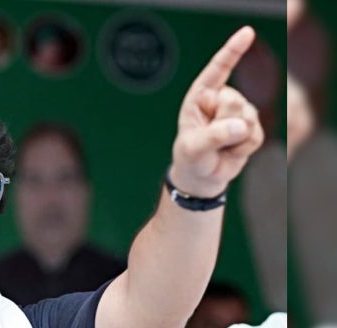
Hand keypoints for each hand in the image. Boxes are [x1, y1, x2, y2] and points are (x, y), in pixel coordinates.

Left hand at [170, 26, 263, 196]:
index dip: (233, 51)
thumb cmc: (191, 157)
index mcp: (200, 95)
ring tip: (219, 146)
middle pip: (234, 102)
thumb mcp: (193, 148)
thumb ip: (214, 136)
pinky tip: (232, 151)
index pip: (218, 70)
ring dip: (233, 140)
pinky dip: (243, 149)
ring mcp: (239, 111)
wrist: (203, 175)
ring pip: (248, 119)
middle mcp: (221, 99)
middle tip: (210, 139)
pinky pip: (256, 136)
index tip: (248, 33)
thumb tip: (240, 126)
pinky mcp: (252, 127)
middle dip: (223, 124)